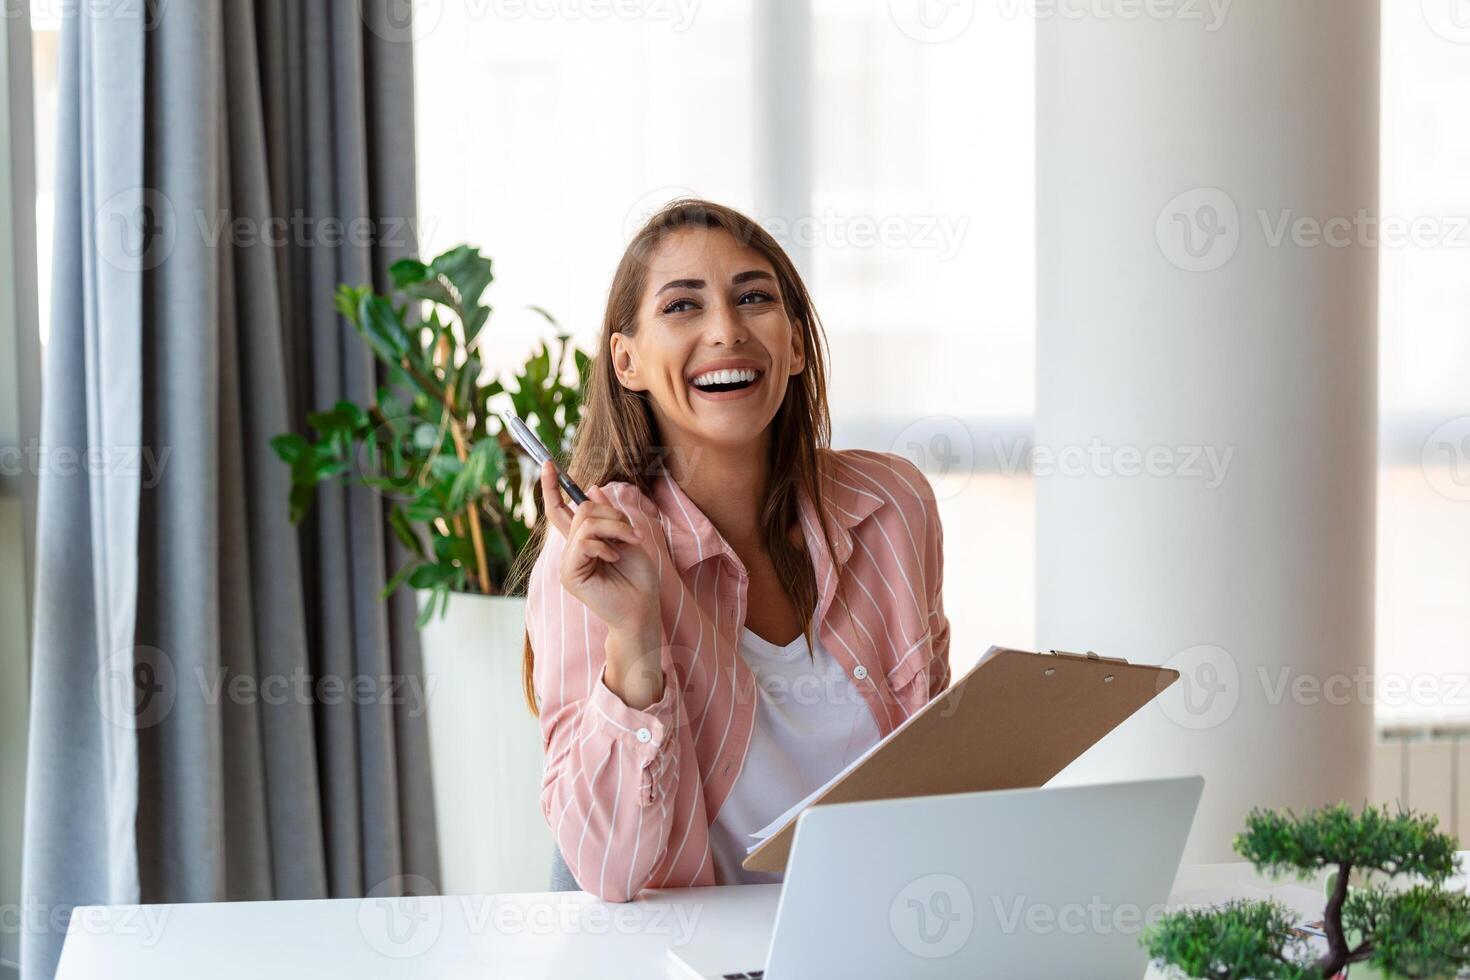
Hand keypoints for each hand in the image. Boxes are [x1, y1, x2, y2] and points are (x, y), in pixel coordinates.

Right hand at [540, 460, 661, 659]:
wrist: (642, 608)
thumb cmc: (638, 578)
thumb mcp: (627, 536)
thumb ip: (608, 516)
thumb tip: (593, 488)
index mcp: (582, 542)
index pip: (559, 510)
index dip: (553, 487)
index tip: (548, 463)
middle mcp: (571, 550)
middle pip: (580, 510)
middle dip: (611, 514)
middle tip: (631, 532)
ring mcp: (568, 562)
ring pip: (584, 523)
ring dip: (614, 528)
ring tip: (629, 543)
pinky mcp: (570, 574)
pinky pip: (584, 542)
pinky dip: (605, 545)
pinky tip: (615, 559)